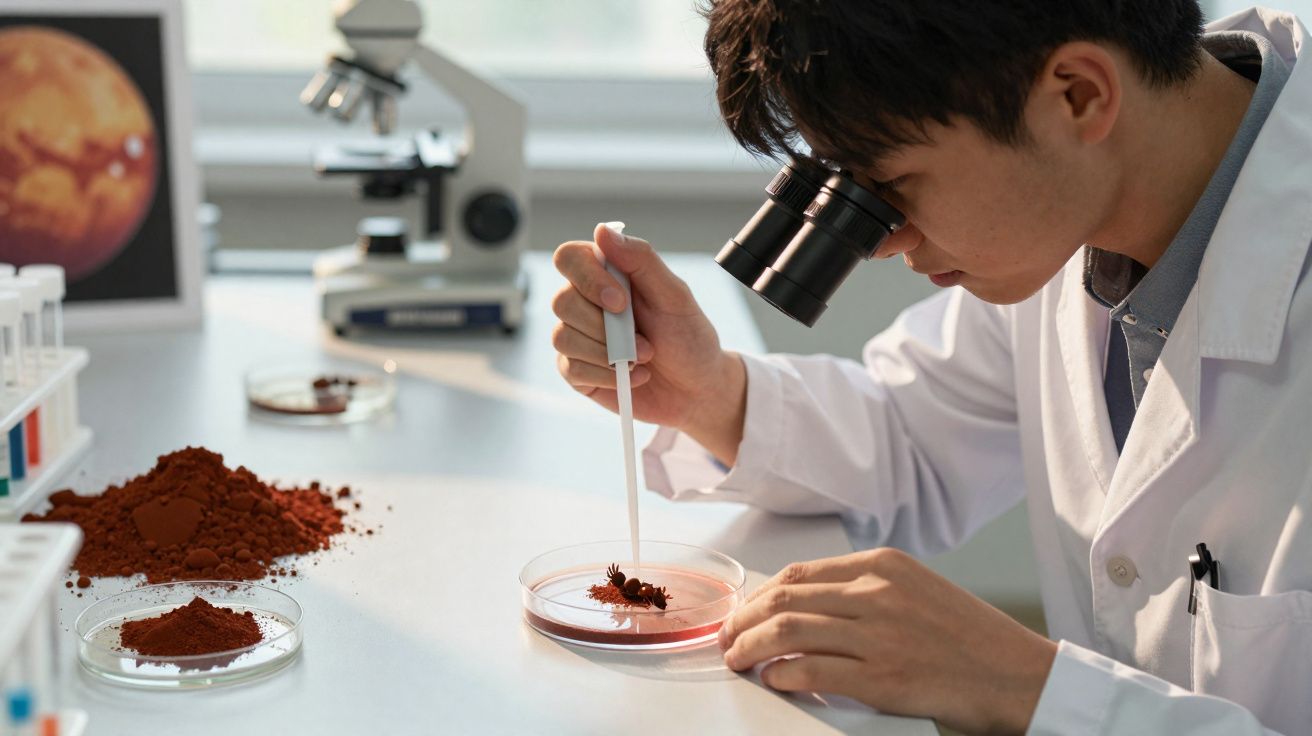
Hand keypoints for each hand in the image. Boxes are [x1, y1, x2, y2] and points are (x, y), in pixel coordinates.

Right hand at [551, 223, 746, 463]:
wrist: (696, 389)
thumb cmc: (688, 338)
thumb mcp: (675, 296)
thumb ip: (641, 261)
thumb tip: (603, 230)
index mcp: (607, 275)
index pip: (569, 258)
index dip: (588, 279)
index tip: (621, 302)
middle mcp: (586, 302)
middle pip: (562, 301)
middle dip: (605, 328)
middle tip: (645, 342)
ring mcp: (578, 336)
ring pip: (562, 337)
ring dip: (608, 354)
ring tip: (643, 360)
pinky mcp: (577, 369)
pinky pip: (571, 368)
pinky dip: (605, 376)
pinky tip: (633, 377)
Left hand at [718, 547, 1056, 733]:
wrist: (1019, 675)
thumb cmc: (971, 639)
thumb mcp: (917, 591)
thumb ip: (865, 591)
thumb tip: (804, 607)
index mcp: (884, 566)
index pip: (800, 574)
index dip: (760, 595)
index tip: (743, 612)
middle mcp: (877, 593)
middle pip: (784, 599)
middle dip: (744, 620)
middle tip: (729, 638)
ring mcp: (878, 634)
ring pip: (787, 631)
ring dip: (750, 648)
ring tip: (739, 661)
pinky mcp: (882, 677)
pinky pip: (810, 671)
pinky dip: (781, 676)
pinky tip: (774, 681)